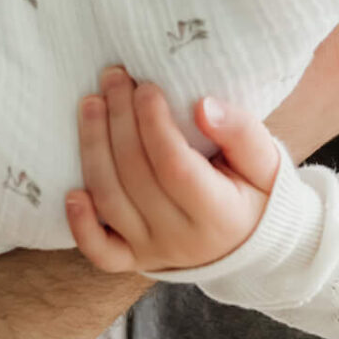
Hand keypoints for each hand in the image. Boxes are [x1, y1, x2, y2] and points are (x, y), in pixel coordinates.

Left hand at [65, 65, 281, 273]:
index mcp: (220, 215)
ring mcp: (154, 252)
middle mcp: (182, 240)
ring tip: (91, 104)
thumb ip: (242, 132)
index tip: (146, 86)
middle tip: (114, 78)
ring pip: (111, 203)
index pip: (174, 167)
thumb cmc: (258, 192)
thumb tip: (203, 106)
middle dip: (119, 120)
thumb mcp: (267, 160)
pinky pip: (100, 252)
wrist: (252, 242)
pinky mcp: (133, 259)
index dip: (154, 124)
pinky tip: (71, 191)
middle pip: (136, 177)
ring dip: (94, 149)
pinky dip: (80, 225)